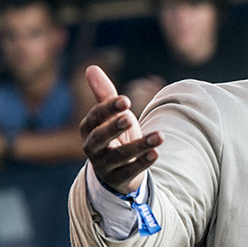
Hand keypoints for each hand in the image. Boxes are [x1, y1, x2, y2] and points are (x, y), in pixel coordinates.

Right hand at [81, 65, 161, 193]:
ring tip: (159, 136)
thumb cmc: (114, 135)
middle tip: (129, 117)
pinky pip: (129, 172)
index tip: (126, 100)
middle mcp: (92, 147)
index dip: (108, 109)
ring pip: (119, 156)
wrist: (116, 169)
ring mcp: (103, 165)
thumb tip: (91, 68)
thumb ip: (104, 94)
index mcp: (88, 129)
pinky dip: (142, 163)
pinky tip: (156, 153)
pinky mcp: (117, 179)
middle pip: (100, 138)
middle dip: (113, 128)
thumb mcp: (111, 115)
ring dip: (139, 146)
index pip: (95, 117)